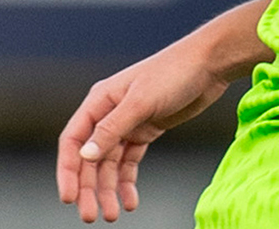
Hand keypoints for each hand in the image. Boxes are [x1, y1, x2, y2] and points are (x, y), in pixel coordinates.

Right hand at [55, 41, 235, 222]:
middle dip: (89, 188)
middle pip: (90, 158)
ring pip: (110, 164)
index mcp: (99, 101)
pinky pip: (130, 161)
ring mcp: (128, 124)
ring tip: (113, 214)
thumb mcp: (141, 102)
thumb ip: (112, 129)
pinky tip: (131, 200)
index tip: (69, 198)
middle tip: (91, 216)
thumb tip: (84, 155)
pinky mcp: (147, 131)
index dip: (68, 171)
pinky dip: (128, 182)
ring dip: (109, 189)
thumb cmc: (174, 72)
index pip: (72, 141)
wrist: (209, 65)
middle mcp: (109, 114)